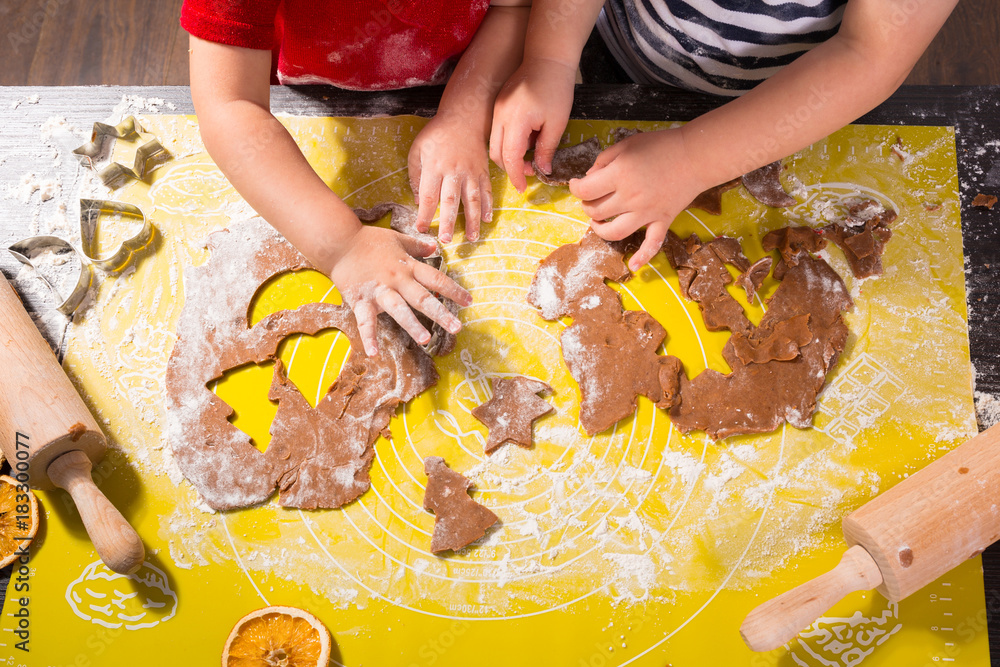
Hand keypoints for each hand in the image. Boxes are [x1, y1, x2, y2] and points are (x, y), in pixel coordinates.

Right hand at [328, 224, 472, 356]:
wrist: (338, 241)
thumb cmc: (367, 240)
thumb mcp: (396, 238)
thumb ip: (417, 245)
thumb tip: (435, 246)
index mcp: (407, 267)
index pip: (435, 279)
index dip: (453, 290)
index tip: (469, 302)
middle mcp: (397, 280)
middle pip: (422, 298)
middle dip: (441, 314)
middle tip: (457, 328)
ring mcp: (379, 291)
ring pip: (399, 310)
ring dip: (412, 325)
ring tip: (426, 340)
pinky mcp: (360, 300)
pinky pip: (365, 321)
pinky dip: (369, 337)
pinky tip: (374, 353)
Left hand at [409, 116, 492, 243]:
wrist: (463, 118)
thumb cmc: (436, 135)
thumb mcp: (417, 150)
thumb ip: (415, 176)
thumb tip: (417, 201)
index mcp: (434, 167)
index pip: (427, 196)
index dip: (424, 214)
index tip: (421, 229)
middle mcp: (453, 172)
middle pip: (450, 201)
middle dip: (448, 222)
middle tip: (446, 240)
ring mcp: (470, 172)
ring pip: (472, 199)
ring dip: (471, 220)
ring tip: (471, 238)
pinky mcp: (482, 171)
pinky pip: (486, 191)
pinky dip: (488, 206)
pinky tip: (487, 220)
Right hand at [489, 57, 575, 191]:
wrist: (548, 57)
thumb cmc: (556, 88)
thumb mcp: (556, 123)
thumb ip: (547, 149)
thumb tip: (542, 170)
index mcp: (515, 121)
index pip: (509, 157)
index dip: (516, 175)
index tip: (522, 188)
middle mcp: (500, 115)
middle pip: (496, 153)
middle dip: (511, 168)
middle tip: (531, 172)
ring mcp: (497, 109)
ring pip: (494, 143)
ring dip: (509, 155)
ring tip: (531, 155)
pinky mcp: (499, 104)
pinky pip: (498, 130)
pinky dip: (509, 141)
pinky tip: (528, 138)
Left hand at [569, 129, 707, 270]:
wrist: (695, 155)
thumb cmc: (660, 146)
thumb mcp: (626, 145)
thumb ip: (603, 160)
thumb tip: (589, 178)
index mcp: (619, 175)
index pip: (585, 190)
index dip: (575, 188)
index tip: (576, 184)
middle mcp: (630, 197)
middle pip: (596, 211)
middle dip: (587, 205)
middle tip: (591, 197)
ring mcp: (646, 212)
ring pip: (614, 232)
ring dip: (600, 230)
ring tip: (598, 222)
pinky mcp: (662, 220)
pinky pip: (652, 244)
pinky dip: (643, 257)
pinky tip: (633, 265)